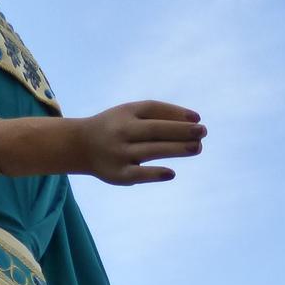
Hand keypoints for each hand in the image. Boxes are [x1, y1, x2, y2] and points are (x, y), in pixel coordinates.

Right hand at [74, 101, 205, 184]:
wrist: (80, 146)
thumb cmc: (116, 127)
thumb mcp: (130, 114)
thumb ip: (158, 115)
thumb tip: (193, 122)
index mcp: (125, 113)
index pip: (154, 109)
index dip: (176, 113)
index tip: (197, 118)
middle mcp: (122, 131)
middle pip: (155, 130)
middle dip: (181, 130)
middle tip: (203, 132)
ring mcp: (119, 153)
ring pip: (151, 150)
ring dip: (177, 149)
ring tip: (198, 147)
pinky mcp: (118, 175)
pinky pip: (139, 174)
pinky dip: (155, 174)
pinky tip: (171, 173)